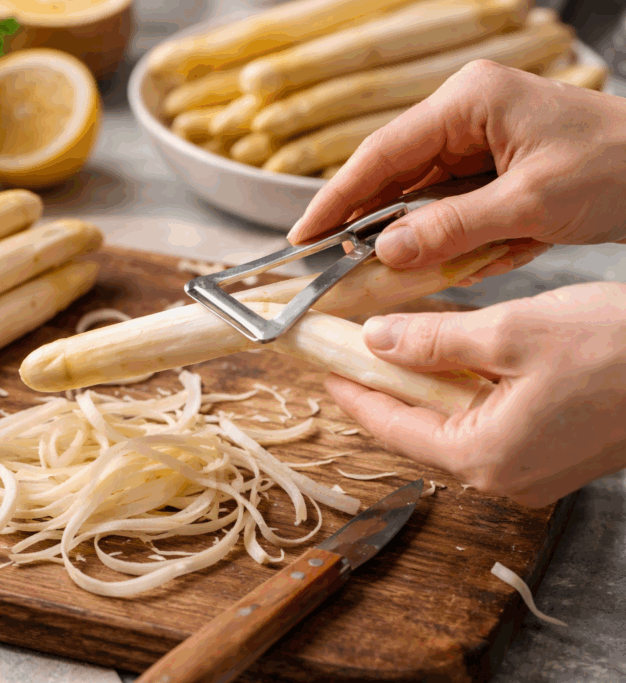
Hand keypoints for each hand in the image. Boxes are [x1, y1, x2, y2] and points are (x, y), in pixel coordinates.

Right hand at [288, 61, 625, 277]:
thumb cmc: (620, 167)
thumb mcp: (530, 204)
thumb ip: (450, 228)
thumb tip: (385, 251)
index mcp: (469, 102)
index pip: (382, 153)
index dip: (337, 198)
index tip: (304, 236)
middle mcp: (467, 115)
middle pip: (395, 174)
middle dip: (372, 222)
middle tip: (334, 262)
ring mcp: (482, 141)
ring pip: (422, 196)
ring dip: (417, 237)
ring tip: (395, 273)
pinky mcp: (496, 169)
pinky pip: (455, 208)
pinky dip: (455, 239)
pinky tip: (469, 261)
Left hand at [325, 281, 625, 506]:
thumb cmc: (620, 350)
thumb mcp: (511, 333)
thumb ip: (434, 342)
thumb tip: (376, 342)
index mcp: (486, 458)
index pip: (393, 427)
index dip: (354, 393)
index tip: (323, 367)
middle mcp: (506, 475)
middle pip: (421, 426)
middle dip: (387, 383)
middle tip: (352, 345)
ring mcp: (534, 466)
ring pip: (456, 419)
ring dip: (427, 380)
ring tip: (394, 339)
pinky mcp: (557, 448)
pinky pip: (491, 418)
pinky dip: (467, 385)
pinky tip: (453, 350)